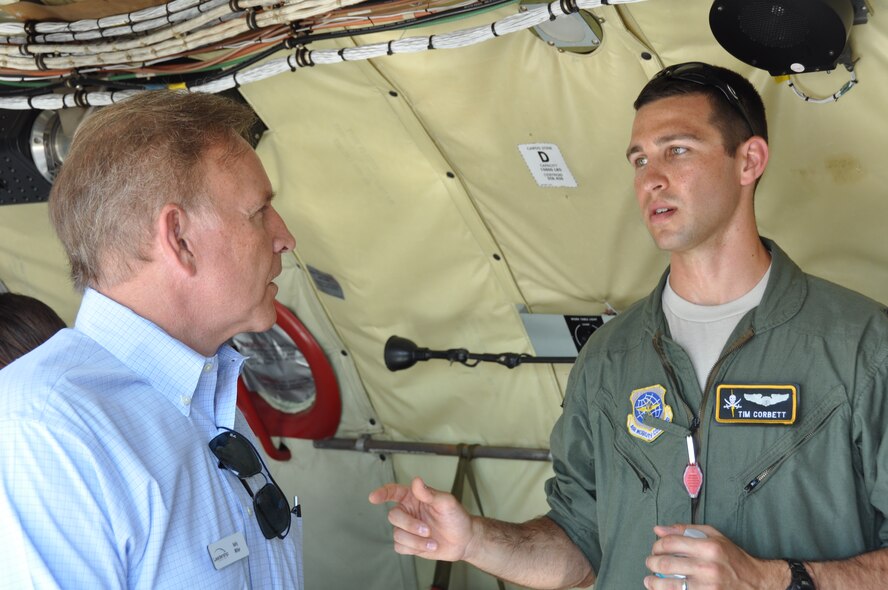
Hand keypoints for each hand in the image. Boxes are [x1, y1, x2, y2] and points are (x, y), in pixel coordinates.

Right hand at [368, 476, 473, 561]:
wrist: (464, 540)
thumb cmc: (456, 517)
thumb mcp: (446, 502)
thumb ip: (430, 493)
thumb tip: (416, 481)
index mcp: (414, 497)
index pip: (393, 492)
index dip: (382, 493)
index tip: (373, 497)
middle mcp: (408, 512)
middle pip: (393, 516)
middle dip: (410, 525)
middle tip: (428, 530)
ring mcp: (407, 529)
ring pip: (397, 534)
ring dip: (416, 541)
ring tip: (433, 541)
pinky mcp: (409, 544)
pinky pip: (399, 547)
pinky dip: (414, 549)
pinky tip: (428, 546)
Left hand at [643, 524, 787, 589]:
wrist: (756, 583)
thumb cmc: (733, 558)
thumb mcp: (714, 537)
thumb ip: (685, 530)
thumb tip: (659, 529)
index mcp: (709, 547)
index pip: (671, 543)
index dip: (657, 544)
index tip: (655, 548)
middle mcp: (707, 567)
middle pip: (666, 563)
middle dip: (652, 562)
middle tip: (650, 563)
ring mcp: (706, 587)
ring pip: (668, 585)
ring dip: (653, 582)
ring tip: (650, 579)